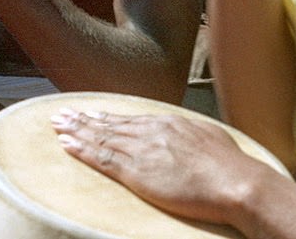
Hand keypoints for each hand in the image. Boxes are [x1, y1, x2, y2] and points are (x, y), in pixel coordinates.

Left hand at [51, 108, 269, 227]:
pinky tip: (67, 145)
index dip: (106, 117)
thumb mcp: (209, 137)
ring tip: (58, 126)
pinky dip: (83, 150)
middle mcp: (150, 132)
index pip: (129, 120)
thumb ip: (191, 134)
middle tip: (62, 115)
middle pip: (109, 124)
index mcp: (167, 123)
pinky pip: (103, 159)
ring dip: (76, 132)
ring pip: (101, 138)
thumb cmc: (231, 166)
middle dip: (83, 120)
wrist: (237, 182)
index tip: (90, 113)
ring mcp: (141, 150)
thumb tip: (190, 134)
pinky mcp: (137, 172)